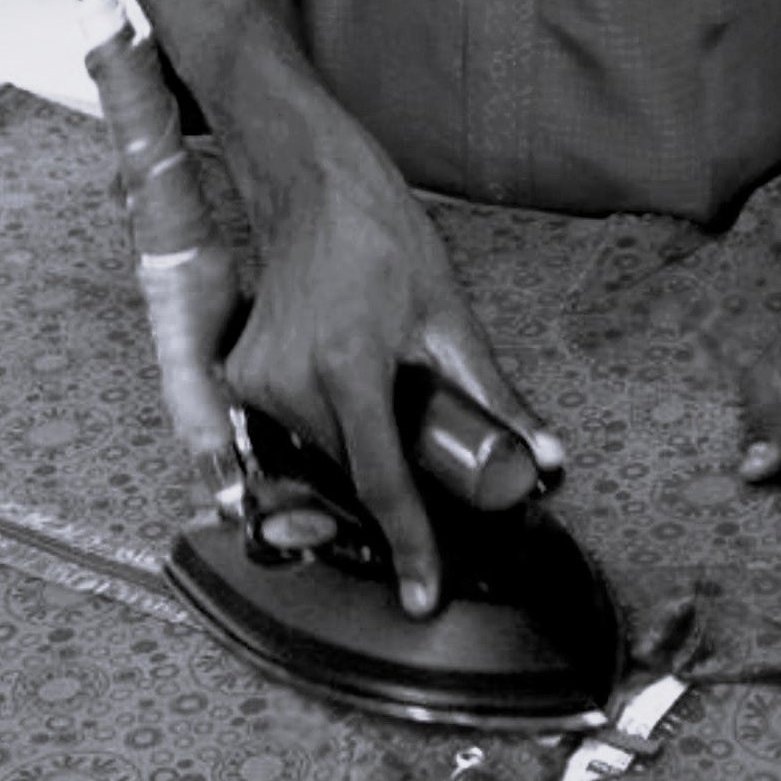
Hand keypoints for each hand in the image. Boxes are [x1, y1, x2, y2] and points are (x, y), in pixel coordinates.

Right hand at [226, 107, 560, 615]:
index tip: (423, 593)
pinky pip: (285, 437)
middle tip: (435, 482)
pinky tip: (348, 405)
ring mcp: (255, 381)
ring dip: (355, 460)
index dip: (409, 545)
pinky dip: (322, 437)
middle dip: (390, 496)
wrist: (313, 187)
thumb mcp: (450, 315)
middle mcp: (291, 381)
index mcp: (349, 365)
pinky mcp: (237, 377)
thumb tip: (543, 457)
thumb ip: (494, 394)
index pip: (380, 483)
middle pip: (348, 478)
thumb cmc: (381, 236)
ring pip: (315, 461)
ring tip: (389, 413)